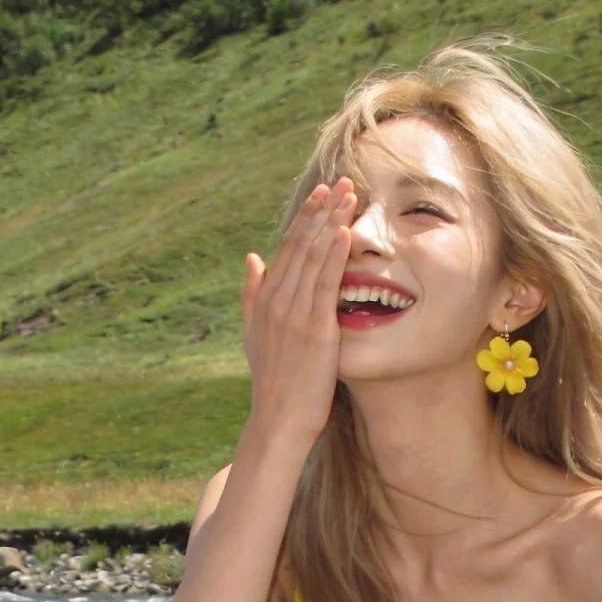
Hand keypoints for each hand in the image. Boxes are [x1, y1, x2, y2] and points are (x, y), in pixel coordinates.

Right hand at [241, 177, 356, 450]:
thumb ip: (252, 295)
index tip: (322, 193)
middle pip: (301, 245)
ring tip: (350, 194)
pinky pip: (325, 286)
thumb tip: (252, 258)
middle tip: (343, 180)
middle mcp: (278, 301)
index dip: (306, 218)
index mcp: (266, 300)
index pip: (288, 248)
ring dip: (332, 223)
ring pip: (314, 258)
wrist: (278, 421)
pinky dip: (334, 257)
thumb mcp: (255, 335)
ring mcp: (295, 315)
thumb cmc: (274, 383)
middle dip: (322, 210)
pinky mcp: (314, 331)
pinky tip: (344, 232)